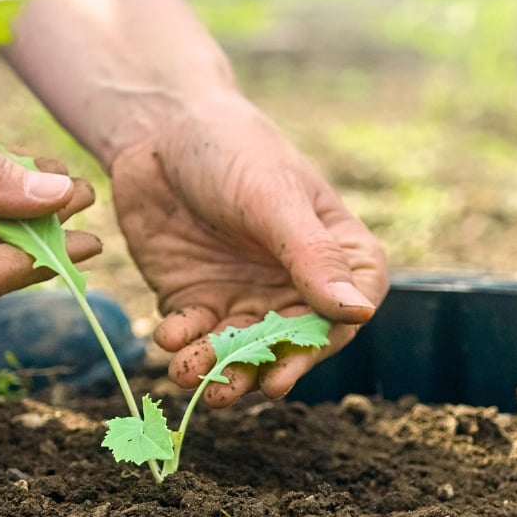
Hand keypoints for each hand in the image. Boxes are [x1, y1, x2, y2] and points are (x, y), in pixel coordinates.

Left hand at [110, 91, 387, 406]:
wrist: (156, 128)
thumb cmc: (233, 147)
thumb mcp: (275, 197)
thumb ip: (313, 256)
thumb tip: (360, 314)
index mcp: (336, 254)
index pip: (349, 311)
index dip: (323, 343)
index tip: (290, 364)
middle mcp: (294, 285)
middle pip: (291, 343)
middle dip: (265, 367)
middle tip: (241, 388)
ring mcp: (245, 297)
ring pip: (240, 351)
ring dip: (218, 368)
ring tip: (192, 373)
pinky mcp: (195, 302)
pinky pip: (194, 337)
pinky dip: (182, 345)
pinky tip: (168, 339)